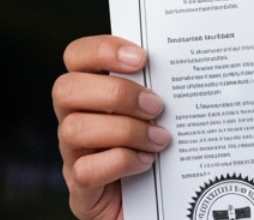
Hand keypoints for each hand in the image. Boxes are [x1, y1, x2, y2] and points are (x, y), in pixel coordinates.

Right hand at [53, 35, 171, 219]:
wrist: (156, 202)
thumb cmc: (160, 146)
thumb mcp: (160, 110)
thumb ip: (161, 86)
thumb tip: (188, 63)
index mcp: (92, 92)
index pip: (76, 56)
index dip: (102, 50)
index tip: (141, 57)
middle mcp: (75, 120)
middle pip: (65, 90)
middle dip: (116, 93)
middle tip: (156, 105)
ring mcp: (73, 155)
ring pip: (74, 130)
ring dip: (125, 130)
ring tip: (160, 138)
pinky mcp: (82, 189)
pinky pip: (85, 170)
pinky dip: (120, 162)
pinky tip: (147, 162)